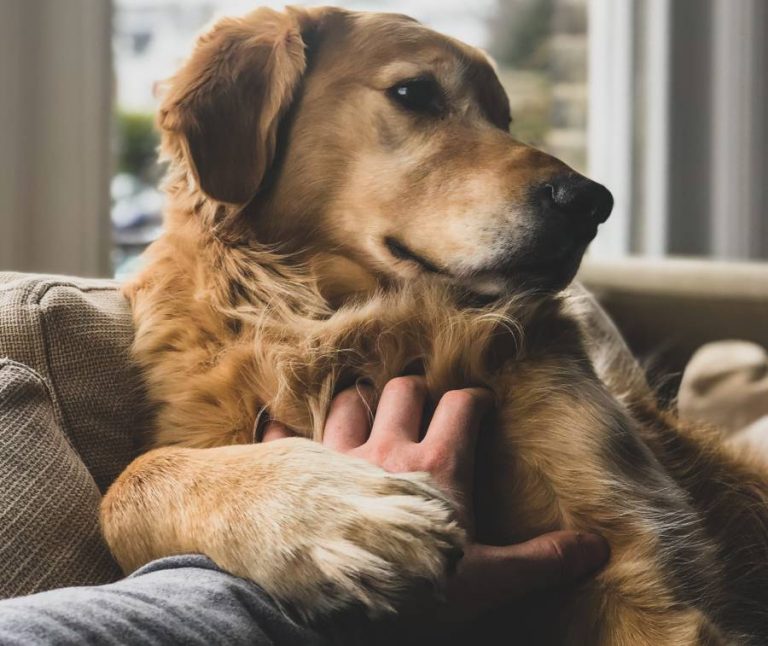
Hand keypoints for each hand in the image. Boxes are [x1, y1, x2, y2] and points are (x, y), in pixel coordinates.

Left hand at [263, 376, 609, 617]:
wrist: (332, 610)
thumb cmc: (413, 593)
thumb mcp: (486, 581)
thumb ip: (540, 561)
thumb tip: (598, 547)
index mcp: (436, 467)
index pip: (461, 406)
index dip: (475, 400)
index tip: (480, 406)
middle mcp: (385, 449)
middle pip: (402, 389)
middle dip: (416, 391)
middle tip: (421, 406)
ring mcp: (335, 457)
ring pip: (348, 401)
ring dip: (359, 402)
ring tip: (366, 412)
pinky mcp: (295, 473)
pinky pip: (284, 433)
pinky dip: (284, 426)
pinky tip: (280, 424)